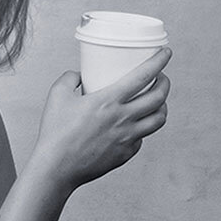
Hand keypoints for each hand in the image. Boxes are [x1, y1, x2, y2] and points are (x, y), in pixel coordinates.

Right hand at [31, 48, 170, 188]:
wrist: (56, 167)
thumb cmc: (55, 132)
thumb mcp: (57, 95)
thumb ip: (69, 78)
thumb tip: (79, 75)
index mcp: (109, 100)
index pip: (144, 75)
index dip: (159, 61)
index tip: (165, 53)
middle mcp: (124, 118)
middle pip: (159, 97)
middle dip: (165, 83)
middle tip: (162, 77)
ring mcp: (127, 138)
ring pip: (159, 119)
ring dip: (162, 106)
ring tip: (157, 102)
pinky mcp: (126, 153)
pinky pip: (142, 137)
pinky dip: (143, 128)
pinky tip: (136, 124)